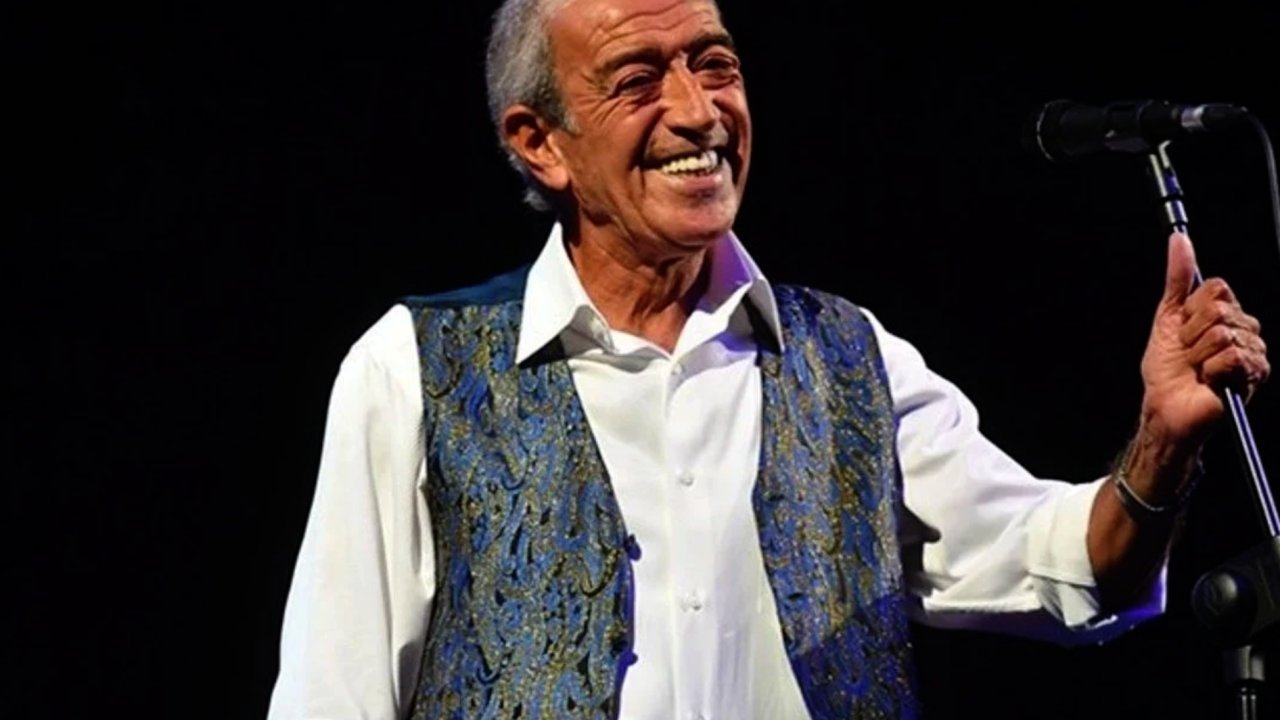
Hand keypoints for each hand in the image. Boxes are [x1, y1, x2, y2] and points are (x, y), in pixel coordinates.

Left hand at [1139, 232, 1269, 448]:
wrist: (1166, 406)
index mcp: (1227, 313)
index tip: (1181, 330)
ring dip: (1198, 353)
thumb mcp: (1167, 316)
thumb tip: (1179, 239)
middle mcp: (1246, 329)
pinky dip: (1211, 369)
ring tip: (1197, 368)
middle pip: (1219, 309)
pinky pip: (1231, 355)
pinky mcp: (1256, 374)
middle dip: (1191, 333)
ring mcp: (1254, 351)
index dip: (1190, 310)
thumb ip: (1177, 278)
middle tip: (1188, 353)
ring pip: (1223, 333)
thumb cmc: (1166, 368)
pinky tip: (1210, 380)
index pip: (1217, 288)